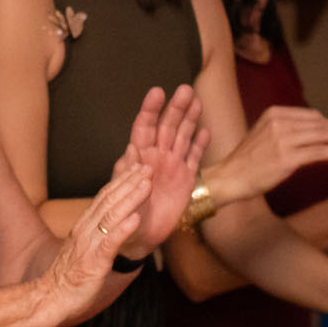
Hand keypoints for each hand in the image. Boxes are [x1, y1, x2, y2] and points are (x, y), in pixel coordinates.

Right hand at [34, 159, 150, 326]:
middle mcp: (85, 231)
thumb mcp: (82, 250)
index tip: (137, 168)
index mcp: (83, 228)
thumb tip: (111, 227)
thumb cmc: (68, 278)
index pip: (104, 198)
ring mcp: (89, 246)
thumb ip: (95, 236)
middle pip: (109, 201)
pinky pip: (110, 243)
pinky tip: (135, 219)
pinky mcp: (94, 263)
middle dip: (130, 182)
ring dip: (131, 199)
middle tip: (148, 167)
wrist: (50, 298)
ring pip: (112, 216)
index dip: (121, 181)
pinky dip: (123, 230)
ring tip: (147, 184)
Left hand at [119, 84, 206, 250]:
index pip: (143, 128)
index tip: (157, 92)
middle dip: (175, 108)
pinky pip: (194, 158)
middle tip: (185, 89)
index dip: (150, 110)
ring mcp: (172, 166)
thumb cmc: (123, 215)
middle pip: (167, 127)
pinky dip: (200, 145)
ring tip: (196, 100)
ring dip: (189, 119)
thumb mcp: (121, 195)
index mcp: (138, 157)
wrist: (137, 237)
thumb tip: (130, 151)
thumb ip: (127, 173)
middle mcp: (156, 157)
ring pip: (182, 137)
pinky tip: (206, 131)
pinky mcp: (185, 180)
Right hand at [212, 105, 327, 202]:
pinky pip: (319, 152)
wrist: (228, 178)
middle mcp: (279, 123)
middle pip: (321, 122)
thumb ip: (288, 131)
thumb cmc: (246, 162)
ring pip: (324, 135)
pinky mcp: (287, 158)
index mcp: (274, 114)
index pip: (311, 115)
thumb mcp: (265, 136)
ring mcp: (283, 140)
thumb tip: (318, 131)